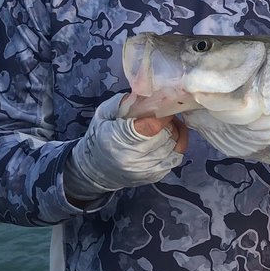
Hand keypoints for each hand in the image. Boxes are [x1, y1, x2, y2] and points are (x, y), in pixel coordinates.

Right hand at [63, 92, 187, 203]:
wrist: (94, 169)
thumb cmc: (99, 137)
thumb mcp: (104, 114)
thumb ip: (124, 102)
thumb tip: (147, 94)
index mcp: (120, 140)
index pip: (152, 126)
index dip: (163, 114)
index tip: (164, 105)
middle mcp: (134, 158)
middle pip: (166, 135)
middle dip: (169, 122)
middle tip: (165, 114)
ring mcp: (146, 170)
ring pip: (174, 146)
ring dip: (174, 132)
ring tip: (167, 125)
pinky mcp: (154, 176)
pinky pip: (176, 157)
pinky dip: (176, 144)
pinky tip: (170, 137)